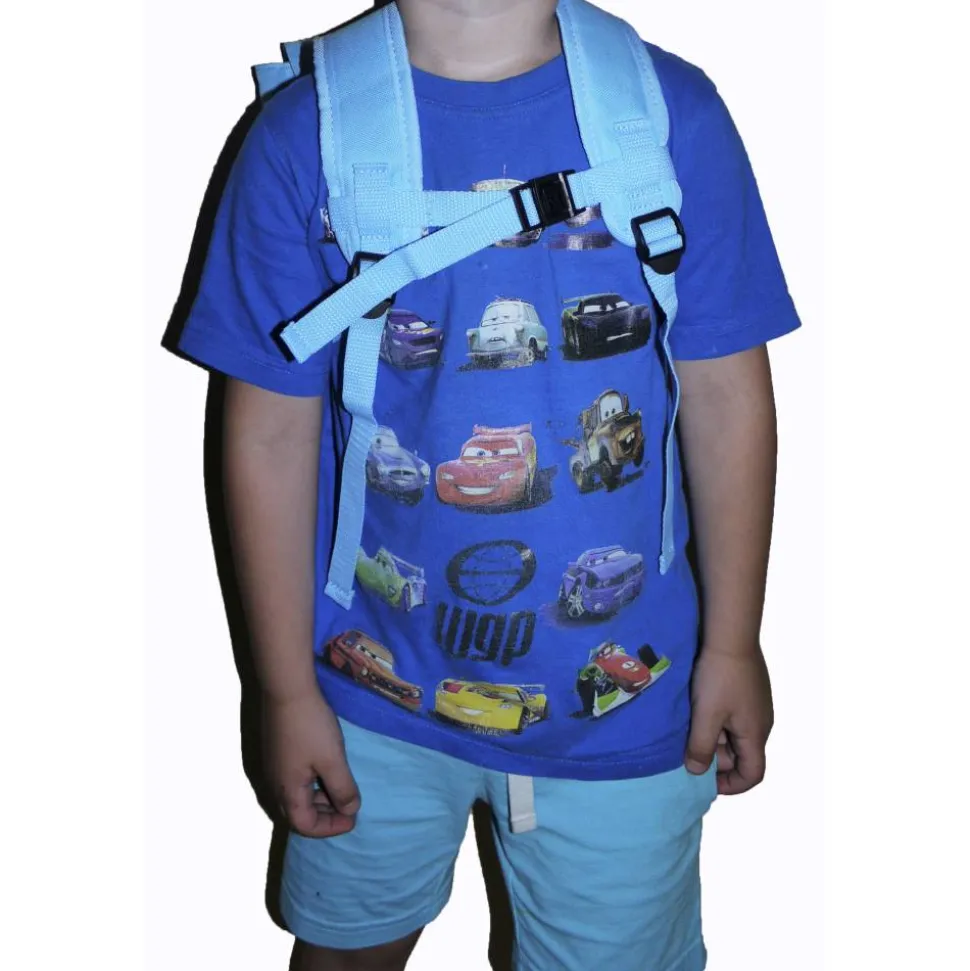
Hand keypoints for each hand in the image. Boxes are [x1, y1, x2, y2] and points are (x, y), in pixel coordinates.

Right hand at [262, 691, 360, 836]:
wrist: (287, 690)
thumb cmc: (311, 726)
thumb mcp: (333, 760)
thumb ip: (343, 788)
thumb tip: (351, 810)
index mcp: (287, 791)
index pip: (305, 825)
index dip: (330, 828)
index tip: (353, 819)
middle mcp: (274, 784)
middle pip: (297, 814)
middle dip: (324, 815)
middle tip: (347, 805)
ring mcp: (272, 767)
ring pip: (294, 796)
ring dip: (317, 798)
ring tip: (339, 786)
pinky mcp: (274, 752)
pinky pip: (291, 780)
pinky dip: (310, 784)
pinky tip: (324, 768)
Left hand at [685, 645, 773, 794]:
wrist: (731, 635)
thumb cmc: (719, 678)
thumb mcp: (706, 716)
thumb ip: (701, 747)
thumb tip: (697, 772)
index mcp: (756, 734)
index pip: (753, 774)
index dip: (732, 785)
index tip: (707, 780)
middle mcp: (761, 723)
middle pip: (740, 754)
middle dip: (715, 756)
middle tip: (689, 745)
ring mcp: (755, 705)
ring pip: (733, 733)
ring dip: (712, 735)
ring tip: (690, 724)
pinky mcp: (747, 690)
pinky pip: (731, 715)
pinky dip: (715, 718)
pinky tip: (697, 707)